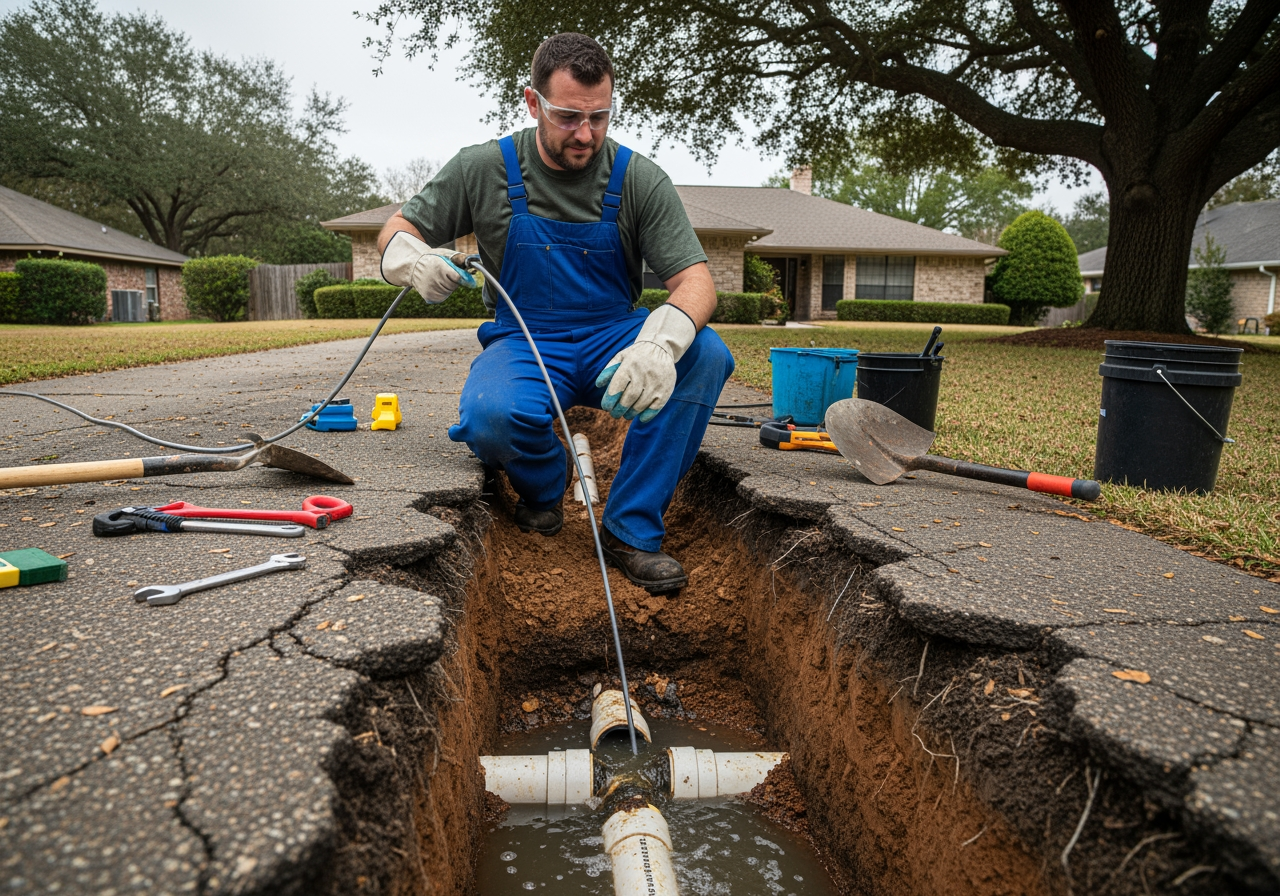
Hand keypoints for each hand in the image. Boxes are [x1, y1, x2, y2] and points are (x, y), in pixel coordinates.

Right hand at [380, 231, 475, 302]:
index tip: (465, 276)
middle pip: (455, 285)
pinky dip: (442, 291)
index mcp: (441, 268)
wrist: (413, 267)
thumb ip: (461, 258)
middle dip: (454, 279)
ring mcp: (433, 290)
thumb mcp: (445, 254)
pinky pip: (443, 296)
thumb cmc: (432, 259)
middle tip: (445, 273)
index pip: (459, 277)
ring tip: (439, 278)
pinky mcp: (430, 298)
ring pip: (450, 291)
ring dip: (448, 286)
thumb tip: (477, 261)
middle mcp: (436, 280)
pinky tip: (435, 284)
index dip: (463, 277)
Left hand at [596, 304, 696, 422]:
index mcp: (629, 366)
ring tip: (626, 415)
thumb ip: (608, 370)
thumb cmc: (636, 356)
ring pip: (641, 405)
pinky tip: (641, 417)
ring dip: (631, 413)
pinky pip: (656, 407)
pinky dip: (647, 415)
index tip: (606, 407)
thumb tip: (599, 385)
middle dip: (619, 410)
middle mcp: (643, 375)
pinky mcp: (666, 390)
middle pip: (628, 399)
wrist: (660, 347)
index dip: (609, 400)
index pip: (617, 388)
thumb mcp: (620, 357)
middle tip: (615, 414)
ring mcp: (655, 383)